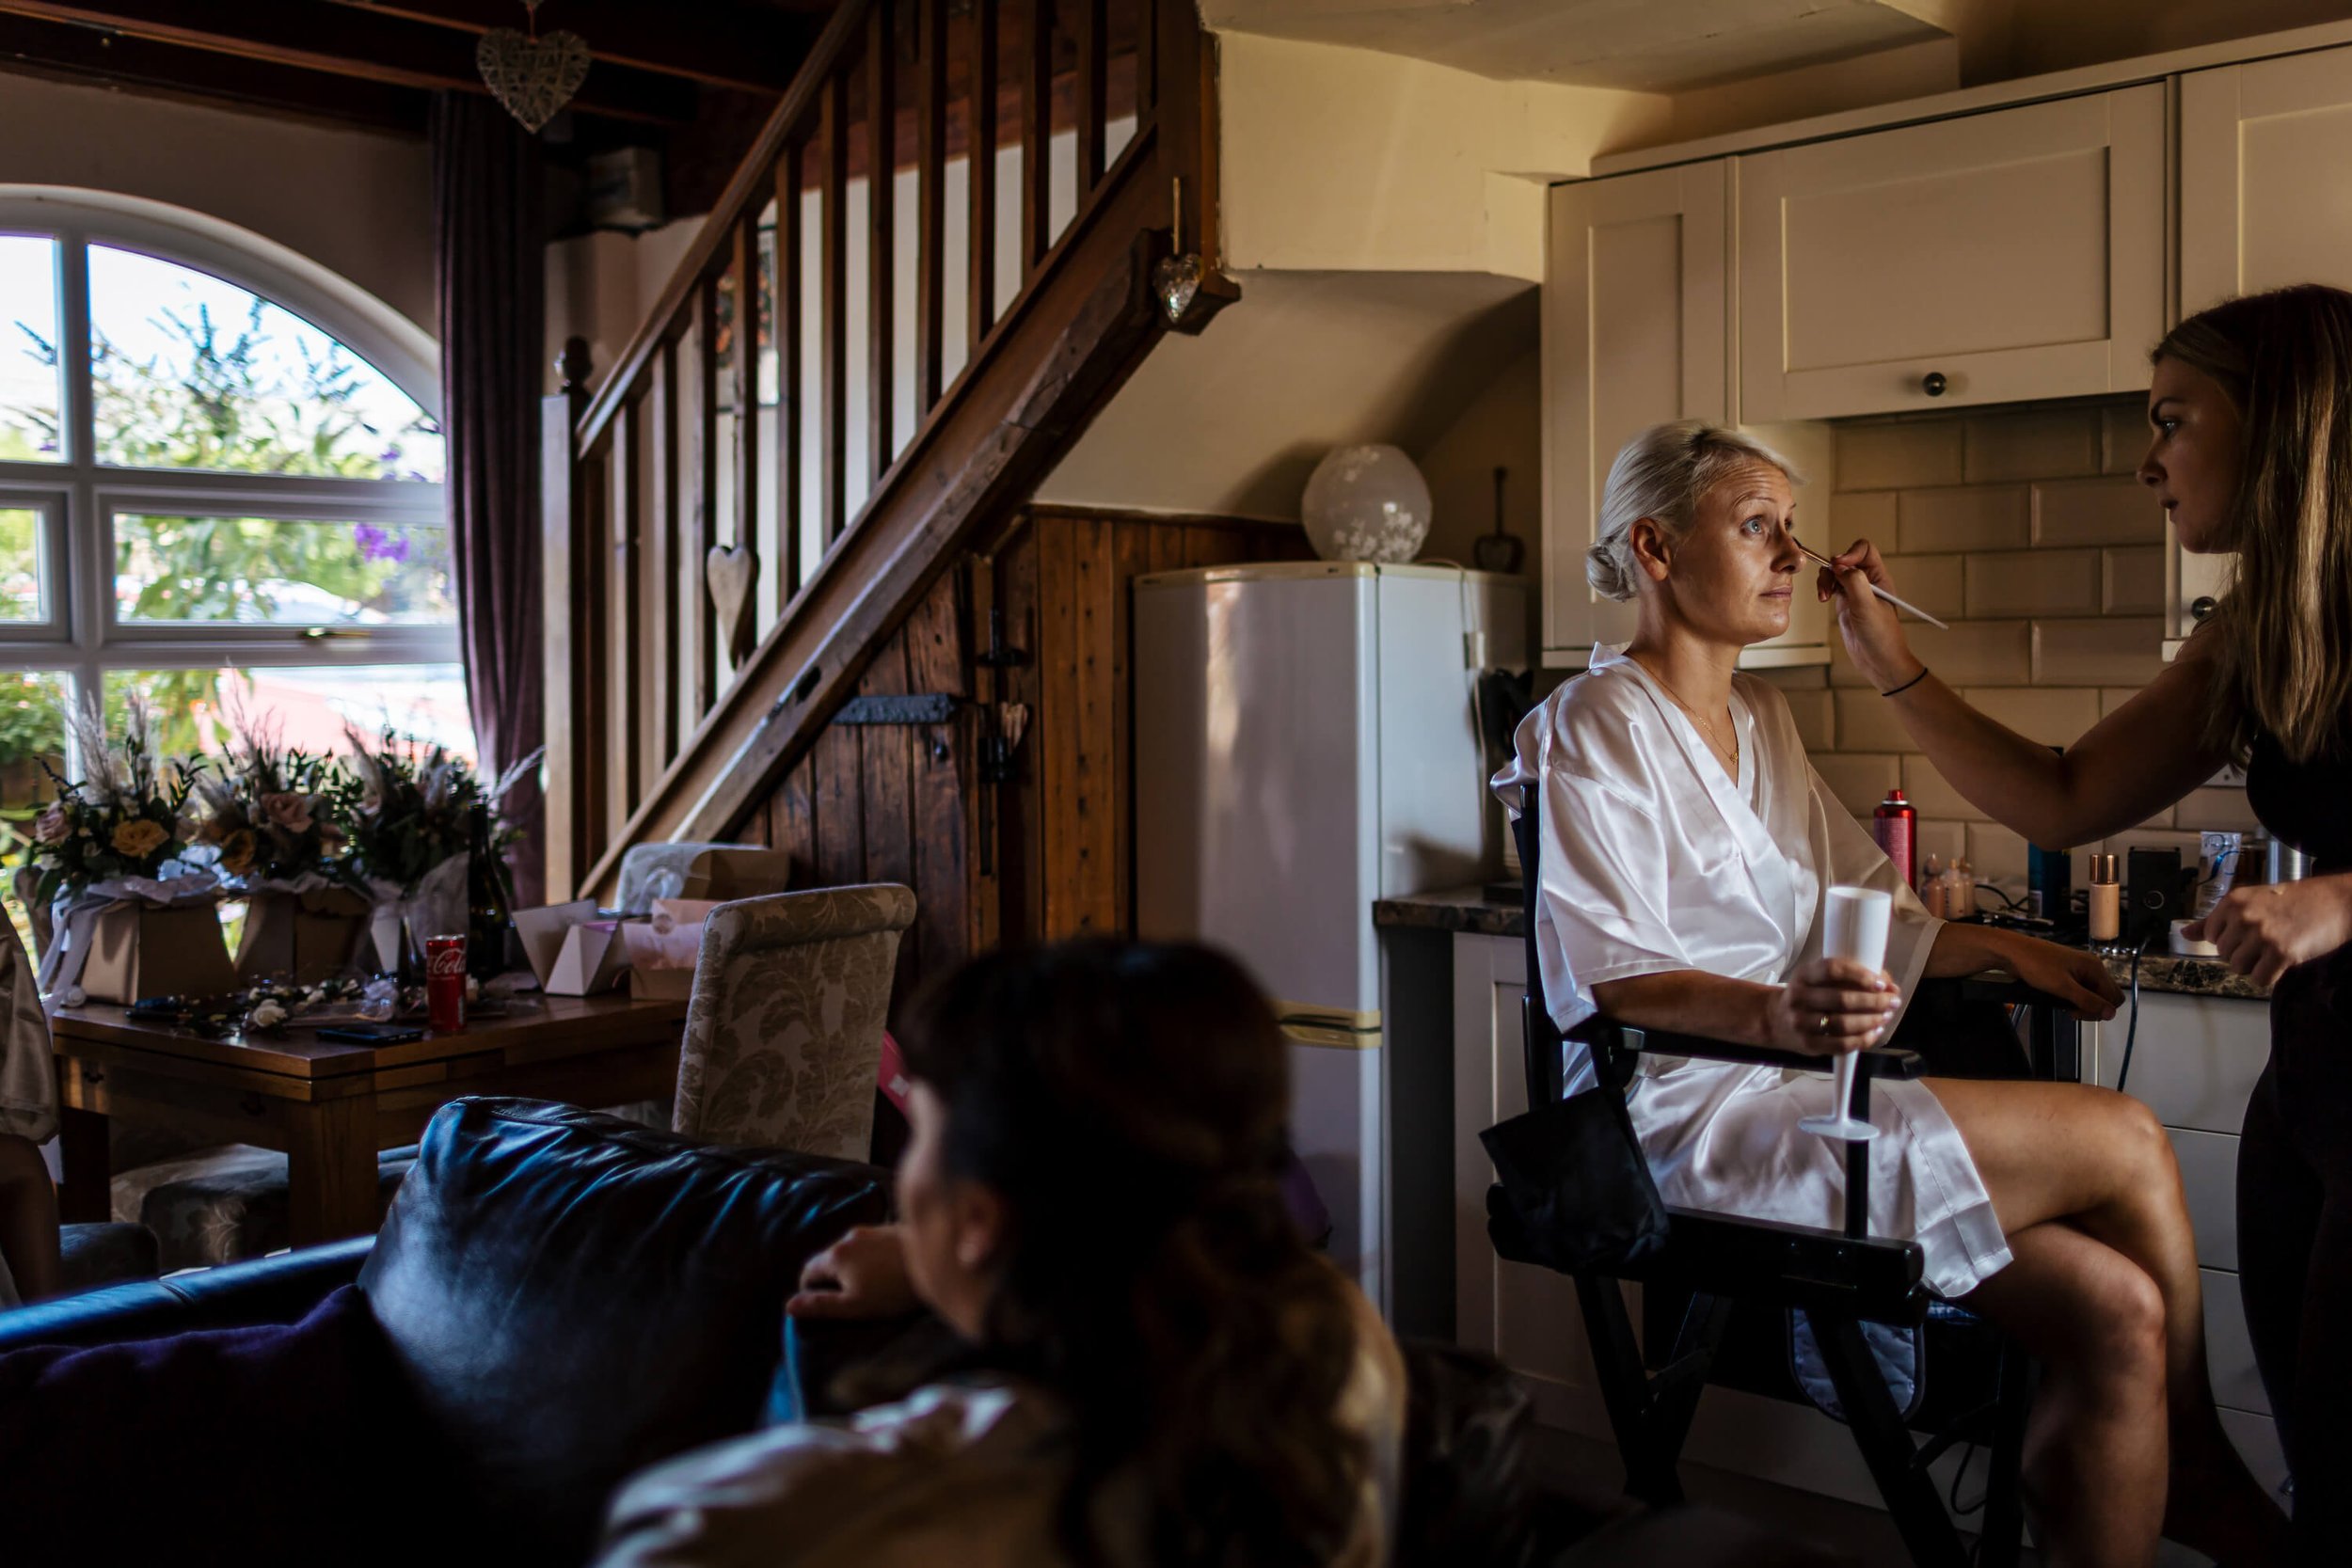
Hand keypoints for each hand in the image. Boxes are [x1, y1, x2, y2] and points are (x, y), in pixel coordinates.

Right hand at [786, 1223, 917, 1320]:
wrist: (938, 1260)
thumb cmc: (893, 1290)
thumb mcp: (854, 1306)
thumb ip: (821, 1305)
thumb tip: (789, 1306)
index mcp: (835, 1256)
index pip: (808, 1271)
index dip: (809, 1290)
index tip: (822, 1305)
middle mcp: (848, 1237)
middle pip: (828, 1259)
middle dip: (830, 1278)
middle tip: (846, 1299)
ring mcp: (870, 1230)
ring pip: (849, 1251)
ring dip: (850, 1267)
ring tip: (867, 1286)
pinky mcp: (889, 1229)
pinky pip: (868, 1246)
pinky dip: (868, 1258)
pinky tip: (884, 1271)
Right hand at [1768, 958, 1899, 1056]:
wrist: (1775, 1020)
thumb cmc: (1808, 995)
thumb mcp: (1819, 979)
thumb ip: (1852, 978)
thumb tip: (1891, 987)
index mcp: (1804, 975)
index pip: (1832, 970)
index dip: (1860, 975)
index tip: (1881, 982)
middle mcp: (1799, 997)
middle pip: (1842, 999)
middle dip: (1874, 1001)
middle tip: (1892, 1001)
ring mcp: (1801, 1023)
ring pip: (1843, 1024)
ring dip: (1871, 1021)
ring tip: (1885, 1016)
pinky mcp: (1808, 1044)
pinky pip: (1841, 1044)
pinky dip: (1863, 1039)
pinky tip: (1874, 1032)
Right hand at [1819, 538, 1922, 692]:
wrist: (1879, 661)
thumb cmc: (1882, 637)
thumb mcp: (1868, 607)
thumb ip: (1855, 582)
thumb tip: (1839, 565)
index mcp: (1879, 578)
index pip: (1864, 551)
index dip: (1850, 554)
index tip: (1838, 565)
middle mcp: (1867, 582)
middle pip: (1845, 560)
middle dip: (1832, 569)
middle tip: (1828, 585)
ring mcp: (1855, 593)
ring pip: (1835, 573)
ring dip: (1825, 580)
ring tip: (1823, 596)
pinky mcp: (1845, 604)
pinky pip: (1831, 587)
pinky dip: (1823, 589)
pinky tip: (1823, 599)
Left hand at [1997, 934, 2122, 1020]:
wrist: (2012, 952)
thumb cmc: (2035, 966)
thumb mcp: (2063, 987)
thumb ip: (2088, 1001)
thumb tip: (2110, 1014)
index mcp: (2095, 967)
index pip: (2114, 997)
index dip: (2100, 1009)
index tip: (2079, 1012)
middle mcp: (2091, 967)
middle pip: (2105, 997)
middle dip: (2092, 1008)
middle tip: (2071, 1011)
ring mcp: (2080, 970)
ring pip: (2092, 995)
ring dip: (2081, 1005)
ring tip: (2063, 1005)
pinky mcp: (2068, 973)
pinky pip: (2080, 990)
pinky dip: (2074, 998)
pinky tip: (2060, 1000)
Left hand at [2184, 876, 2351, 987]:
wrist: (2335, 901)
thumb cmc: (2292, 902)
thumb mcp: (2251, 901)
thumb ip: (2216, 919)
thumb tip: (2184, 933)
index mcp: (2232, 902)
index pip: (2210, 935)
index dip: (2229, 939)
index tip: (2248, 934)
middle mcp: (2243, 917)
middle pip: (2224, 954)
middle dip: (2242, 953)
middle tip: (2265, 943)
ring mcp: (2262, 935)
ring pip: (2238, 968)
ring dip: (2254, 966)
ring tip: (2272, 952)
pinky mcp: (2281, 953)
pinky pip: (2259, 979)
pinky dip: (2268, 977)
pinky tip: (2281, 963)